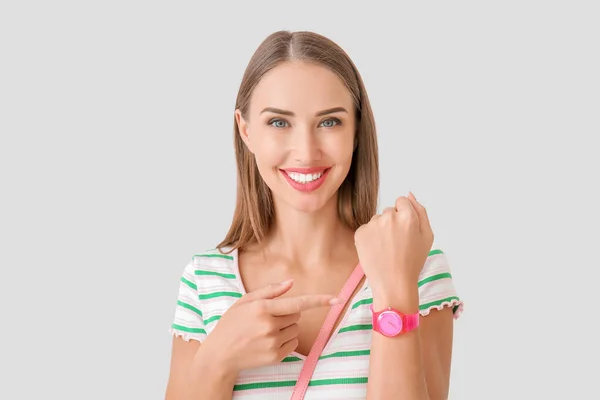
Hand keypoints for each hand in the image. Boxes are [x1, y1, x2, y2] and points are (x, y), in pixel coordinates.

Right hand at [200, 279, 337, 373]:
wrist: (220, 354)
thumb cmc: (231, 324)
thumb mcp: (245, 301)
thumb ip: (269, 291)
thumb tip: (291, 283)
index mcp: (262, 308)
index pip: (297, 303)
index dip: (318, 301)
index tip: (336, 299)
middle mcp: (269, 326)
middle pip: (296, 315)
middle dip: (286, 314)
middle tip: (267, 318)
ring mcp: (273, 342)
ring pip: (296, 329)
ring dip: (286, 327)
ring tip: (265, 331)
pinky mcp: (276, 356)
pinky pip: (293, 343)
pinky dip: (285, 340)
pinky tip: (268, 341)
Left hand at [354, 192, 433, 296]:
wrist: (393, 283)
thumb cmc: (412, 261)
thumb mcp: (427, 236)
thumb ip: (420, 211)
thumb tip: (409, 194)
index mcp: (408, 216)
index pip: (402, 201)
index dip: (404, 216)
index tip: (404, 231)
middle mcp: (389, 216)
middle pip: (389, 211)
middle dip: (393, 222)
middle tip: (397, 244)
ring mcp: (373, 224)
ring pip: (377, 220)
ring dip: (381, 230)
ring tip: (387, 249)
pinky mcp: (360, 233)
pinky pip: (366, 229)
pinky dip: (370, 238)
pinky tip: (377, 251)